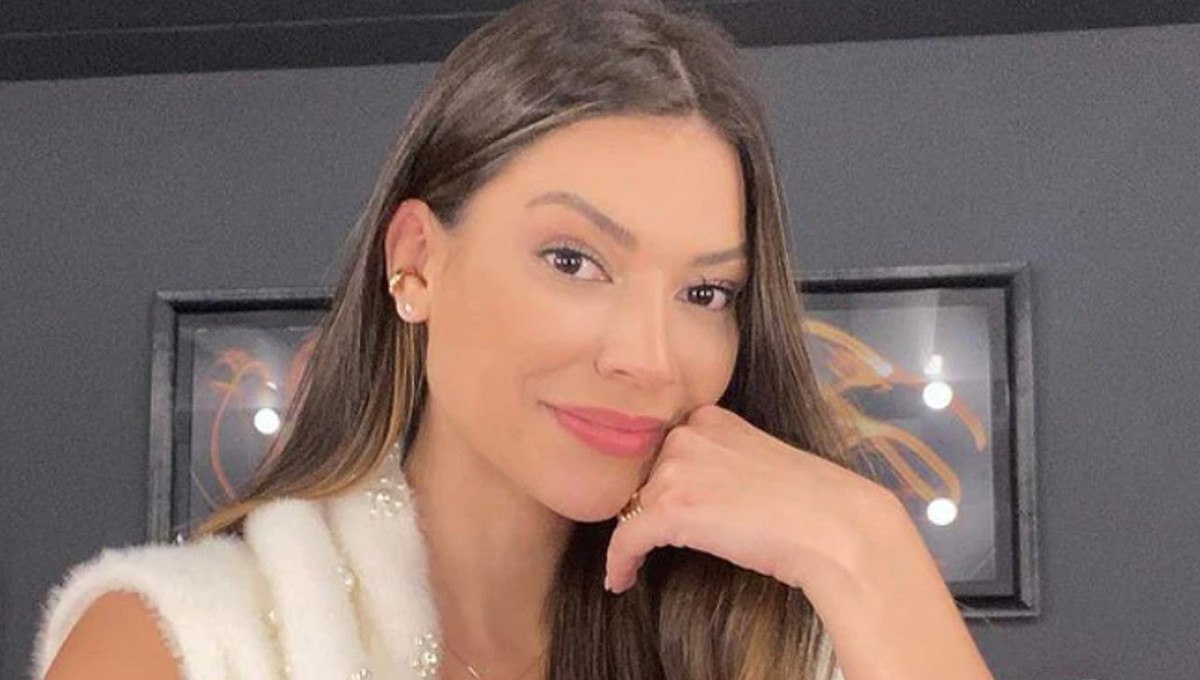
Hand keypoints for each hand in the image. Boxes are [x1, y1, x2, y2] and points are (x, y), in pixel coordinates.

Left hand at [603, 403, 899, 596]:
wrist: (834, 529)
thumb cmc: (811, 504)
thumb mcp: (758, 461)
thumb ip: (721, 461)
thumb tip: (696, 491)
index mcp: (711, 417)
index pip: (663, 448)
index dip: (657, 481)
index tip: (652, 506)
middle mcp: (688, 434)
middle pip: (643, 475)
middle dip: (644, 507)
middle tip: (643, 538)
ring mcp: (677, 469)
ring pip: (632, 507)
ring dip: (631, 538)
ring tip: (630, 565)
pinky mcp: (669, 509)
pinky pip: (625, 538)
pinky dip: (619, 562)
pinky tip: (620, 580)